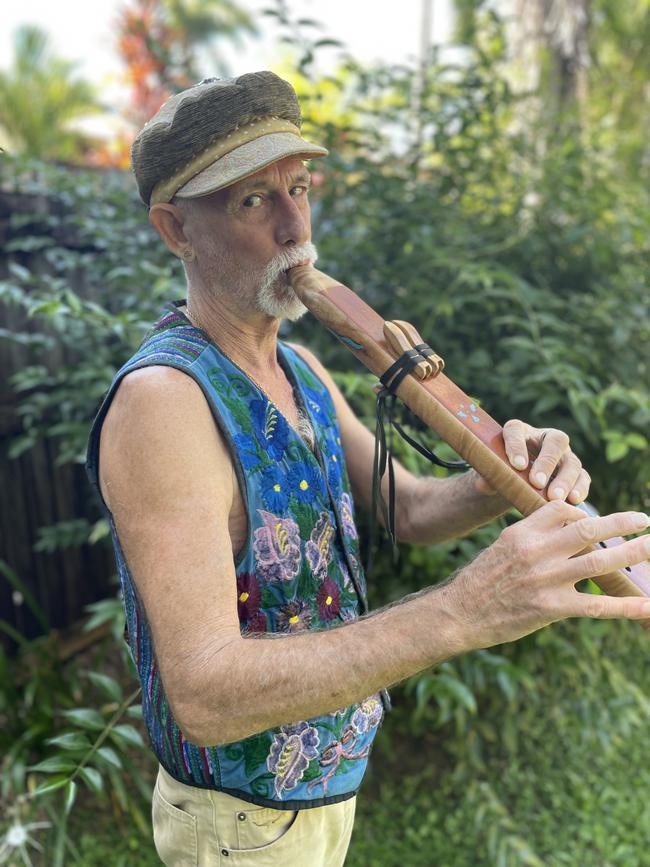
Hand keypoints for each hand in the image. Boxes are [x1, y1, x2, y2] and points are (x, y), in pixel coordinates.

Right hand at [450, 500, 649, 648]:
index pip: (562, 510)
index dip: (585, 513)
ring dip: (632, 554)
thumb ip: (533, 537)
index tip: (598, 521)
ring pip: (598, 561)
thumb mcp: (502, 547)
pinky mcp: (551, 608)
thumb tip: (564, 533)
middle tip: (644, 519)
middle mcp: (536, 552)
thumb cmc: (481, 580)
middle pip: (587, 529)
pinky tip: (646, 606)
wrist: (460, 612)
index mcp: (523, 532)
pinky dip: (625, 607)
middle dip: (621, 523)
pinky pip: (596, 606)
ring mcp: (545, 580)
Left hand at [474, 419, 589, 503]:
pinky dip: (580, 488)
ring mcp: (563, 455)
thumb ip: (488, 476)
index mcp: (518, 431)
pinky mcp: (575, 473)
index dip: (516, 445)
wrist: (514, 485)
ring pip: (571, 461)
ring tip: (554, 498)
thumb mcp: (490, 474)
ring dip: (564, 480)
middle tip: (537, 483)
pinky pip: (583, 477)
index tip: (516, 465)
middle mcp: (544, 438)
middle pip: (555, 441)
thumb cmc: (500, 474)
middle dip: (546, 462)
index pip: (515, 430)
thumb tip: (486, 484)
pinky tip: (573, 500)